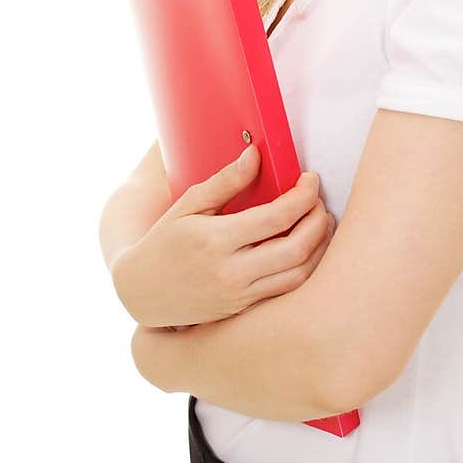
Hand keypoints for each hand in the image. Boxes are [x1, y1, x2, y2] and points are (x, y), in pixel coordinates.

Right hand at [111, 144, 334, 327]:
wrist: (141, 291)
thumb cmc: (164, 241)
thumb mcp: (188, 204)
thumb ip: (226, 180)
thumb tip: (255, 153)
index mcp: (215, 239)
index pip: (277, 217)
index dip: (303, 195)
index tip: (310, 179)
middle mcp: (231, 272)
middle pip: (297, 248)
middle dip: (318, 220)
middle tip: (319, 201)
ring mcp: (239, 295)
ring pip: (299, 275)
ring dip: (320, 247)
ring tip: (321, 223)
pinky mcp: (243, 309)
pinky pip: (287, 291)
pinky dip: (306, 268)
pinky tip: (308, 249)